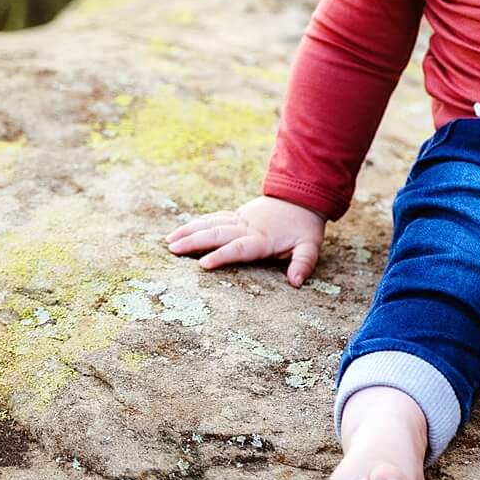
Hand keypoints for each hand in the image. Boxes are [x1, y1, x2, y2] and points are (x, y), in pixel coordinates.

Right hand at [165, 195, 326, 285]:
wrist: (303, 197)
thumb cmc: (305, 227)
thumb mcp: (311, 245)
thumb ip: (304, 263)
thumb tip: (296, 282)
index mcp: (264, 238)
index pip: (239, 248)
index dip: (221, 255)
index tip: (202, 265)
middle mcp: (248, 227)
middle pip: (218, 233)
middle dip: (194, 242)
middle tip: (173, 251)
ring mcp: (240, 219)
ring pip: (211, 224)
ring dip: (189, 231)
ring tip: (169, 241)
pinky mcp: (237, 214)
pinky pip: (213, 218)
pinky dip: (196, 224)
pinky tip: (180, 231)